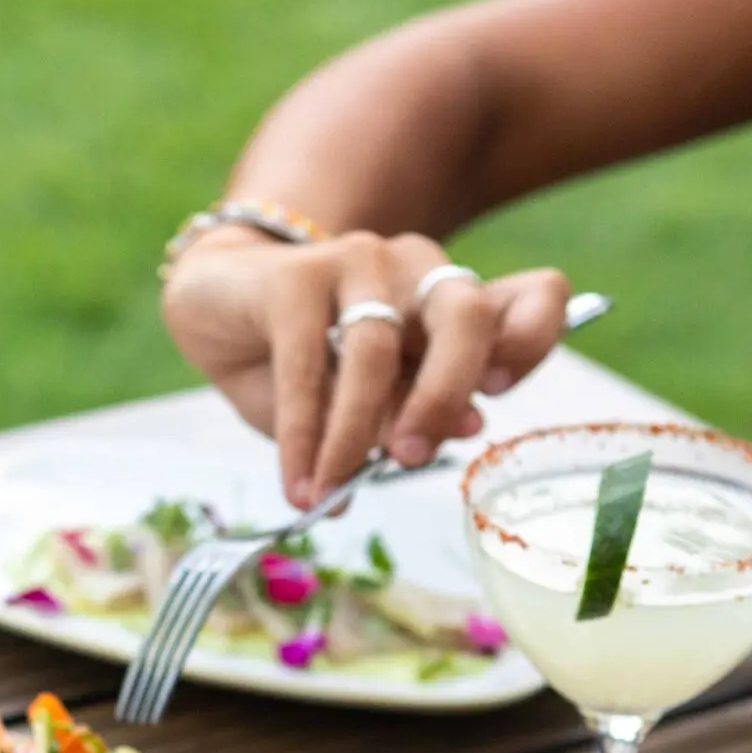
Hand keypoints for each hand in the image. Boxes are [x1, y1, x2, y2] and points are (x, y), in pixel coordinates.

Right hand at [162, 228, 571, 506]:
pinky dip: (303, 435)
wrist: (217, 308)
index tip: (499, 395)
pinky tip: (298, 481)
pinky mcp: (297, 275)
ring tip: (333, 491)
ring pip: (375, 352)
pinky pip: (306, 366)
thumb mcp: (364, 401)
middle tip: (410, 459)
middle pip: (466, 315)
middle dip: (445, 394)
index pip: (534, 298)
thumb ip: (407, 414)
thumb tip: (447, 437)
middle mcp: (419, 270)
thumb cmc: (303, 363)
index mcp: (452, 301)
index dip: (534, 340)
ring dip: (353, 436)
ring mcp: (360, 261)